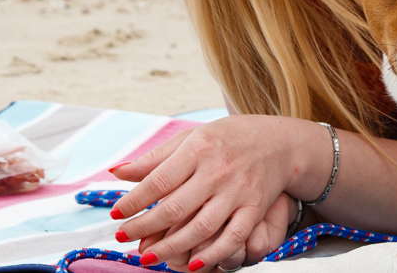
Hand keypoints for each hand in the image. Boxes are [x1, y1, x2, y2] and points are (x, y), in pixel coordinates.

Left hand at [110, 115, 303, 267]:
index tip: (116, 213)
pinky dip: (214, 253)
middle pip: (176, 207)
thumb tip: (117, 173)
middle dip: (144, 227)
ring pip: (201, 227)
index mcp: (200, 148)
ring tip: (147, 257)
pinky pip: (233, 236)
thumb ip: (156, 157)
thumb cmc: (230, 138)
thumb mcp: (193, 137)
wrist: (280, 142)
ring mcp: (238, 191)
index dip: (134, 201)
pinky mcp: (255, 208)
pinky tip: (194, 263)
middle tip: (123, 237)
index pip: (159, 180)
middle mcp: (219, 170)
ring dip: (171, 247)